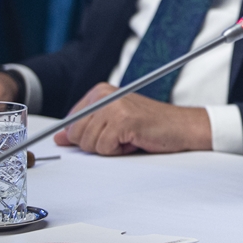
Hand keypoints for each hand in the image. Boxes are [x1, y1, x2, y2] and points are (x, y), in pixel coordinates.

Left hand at [52, 83, 210, 155]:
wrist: (182, 126)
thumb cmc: (151, 125)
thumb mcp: (113, 124)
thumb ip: (85, 128)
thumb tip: (60, 136)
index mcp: (100, 92)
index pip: (69, 124)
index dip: (86, 136)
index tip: (107, 133)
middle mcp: (104, 94)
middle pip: (75, 135)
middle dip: (97, 143)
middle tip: (122, 135)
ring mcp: (113, 106)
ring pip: (88, 144)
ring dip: (110, 148)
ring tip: (130, 136)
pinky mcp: (123, 120)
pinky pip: (104, 148)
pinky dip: (120, 151)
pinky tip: (135, 139)